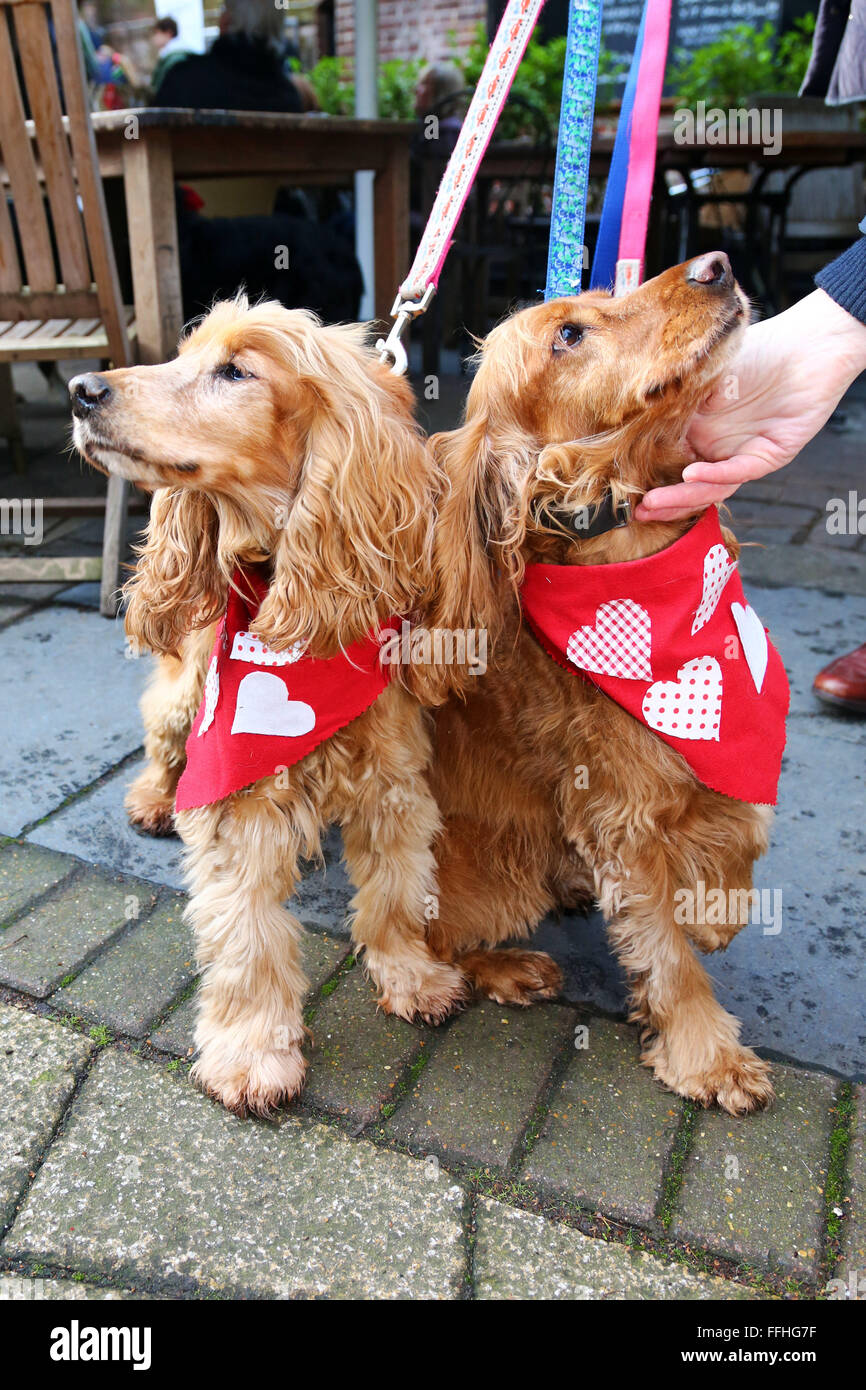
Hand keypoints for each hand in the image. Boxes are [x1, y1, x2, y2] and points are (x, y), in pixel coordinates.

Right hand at [636, 289, 865, 521]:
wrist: (808, 345)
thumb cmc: (758, 350)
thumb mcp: (703, 368)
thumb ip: (672, 391)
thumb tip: (630, 405)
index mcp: (697, 428)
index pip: (666, 460)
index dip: (646, 475)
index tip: (619, 485)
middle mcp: (716, 447)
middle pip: (684, 483)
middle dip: (661, 500)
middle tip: (633, 512)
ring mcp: (740, 455)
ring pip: (708, 487)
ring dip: (681, 498)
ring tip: (652, 506)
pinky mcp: (767, 456)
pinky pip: (737, 473)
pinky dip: (714, 477)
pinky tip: (691, 474)